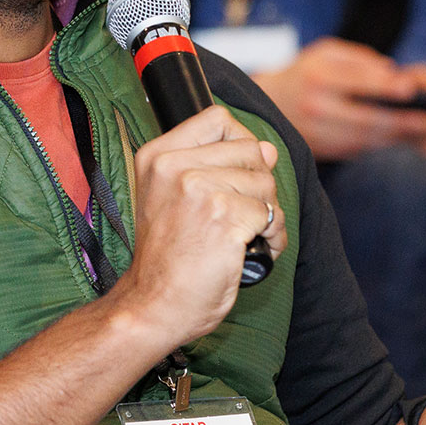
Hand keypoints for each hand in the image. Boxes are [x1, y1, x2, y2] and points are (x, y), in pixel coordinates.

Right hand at [112, 106, 285, 345]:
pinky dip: (273, 237)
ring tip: (247, 236)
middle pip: (250, 150)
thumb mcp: (175, 200)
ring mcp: (198, 190)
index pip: (218, 119)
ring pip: (265, 183)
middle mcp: (175, 167)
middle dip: (259, 184)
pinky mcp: (223, 217)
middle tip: (243, 215)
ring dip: (268, 213)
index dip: (240, 145)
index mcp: (158, 156)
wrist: (152, 305)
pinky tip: (253, 251)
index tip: (237, 174)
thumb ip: (217, 167)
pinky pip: (271, 215)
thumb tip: (268, 148)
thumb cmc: (166, 260)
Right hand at [252, 39, 425, 159]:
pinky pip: (362, 152)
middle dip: (407, 121)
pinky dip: (390, 149)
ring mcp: (320, 134)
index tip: (413, 89)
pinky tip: (413, 145)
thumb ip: (361, 60)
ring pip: (369, 141)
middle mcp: (317, 108)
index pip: (357, 82)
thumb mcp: (327, 53)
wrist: (269, 103)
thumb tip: (395, 74)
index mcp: (319, 76)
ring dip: (405, 140)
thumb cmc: (308, 72)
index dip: (386, 87)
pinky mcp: (325, 152)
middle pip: (368, 119)